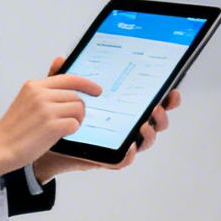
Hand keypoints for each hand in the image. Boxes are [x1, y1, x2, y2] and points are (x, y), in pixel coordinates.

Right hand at [0, 64, 101, 173]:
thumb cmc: (14, 128)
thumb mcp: (27, 99)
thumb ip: (46, 85)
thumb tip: (61, 59)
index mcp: (34, 86)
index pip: (68, 78)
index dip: (86, 83)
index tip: (97, 90)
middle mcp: (40, 94)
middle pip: (76, 96)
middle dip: (78, 109)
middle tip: (68, 120)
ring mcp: (46, 109)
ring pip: (78, 109)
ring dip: (76, 120)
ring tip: (61, 128)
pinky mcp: (51, 126)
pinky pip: (75, 124)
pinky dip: (71, 130)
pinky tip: (58, 134)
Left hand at [28, 62, 181, 179]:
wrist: (48, 144)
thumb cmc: (63, 117)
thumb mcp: (62, 94)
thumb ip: (63, 78)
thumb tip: (61, 60)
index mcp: (124, 107)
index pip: (150, 100)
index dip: (166, 97)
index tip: (172, 89)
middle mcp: (127, 125)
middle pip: (156, 121)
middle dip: (163, 114)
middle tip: (157, 107)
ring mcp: (120, 142)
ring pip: (146, 141)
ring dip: (150, 133)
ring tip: (142, 125)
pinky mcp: (108, 158)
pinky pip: (124, 160)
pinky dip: (130, 154)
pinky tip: (129, 146)